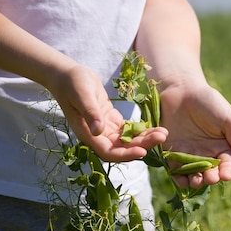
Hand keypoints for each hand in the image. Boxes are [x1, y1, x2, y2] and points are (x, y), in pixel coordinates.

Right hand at [47, 65, 167, 161]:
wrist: (67, 76)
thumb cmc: (72, 83)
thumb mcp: (82, 95)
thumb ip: (90, 113)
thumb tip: (98, 131)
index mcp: (88, 134)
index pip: (109, 152)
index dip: (125, 155)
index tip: (142, 152)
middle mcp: (97, 136)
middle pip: (122, 148)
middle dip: (143, 145)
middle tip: (162, 137)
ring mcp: (105, 129)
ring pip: (128, 141)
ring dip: (145, 139)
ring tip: (163, 132)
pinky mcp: (111, 121)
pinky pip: (128, 131)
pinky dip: (140, 131)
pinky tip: (154, 128)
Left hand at [158, 81, 230, 188]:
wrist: (181, 90)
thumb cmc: (209, 101)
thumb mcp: (228, 120)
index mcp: (223, 147)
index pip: (227, 165)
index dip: (227, 172)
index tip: (225, 175)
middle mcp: (207, 154)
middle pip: (211, 173)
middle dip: (211, 178)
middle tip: (210, 178)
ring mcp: (189, 155)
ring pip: (194, 175)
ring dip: (196, 182)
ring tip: (196, 181)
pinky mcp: (171, 153)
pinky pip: (176, 170)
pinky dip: (179, 178)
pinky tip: (181, 180)